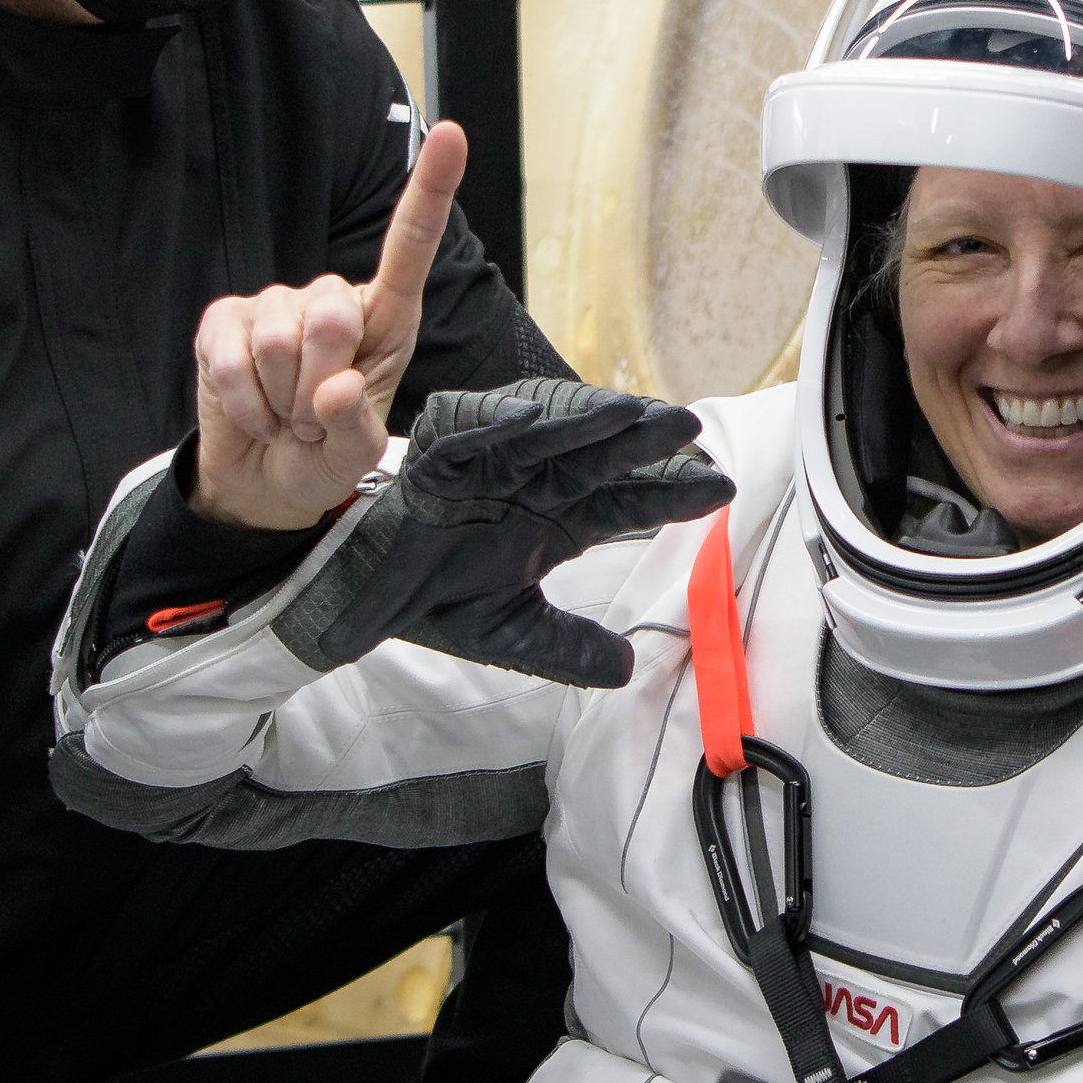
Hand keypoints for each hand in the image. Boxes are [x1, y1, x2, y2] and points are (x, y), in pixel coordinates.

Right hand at [192, 120, 468, 529]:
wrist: (264, 478)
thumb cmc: (325, 453)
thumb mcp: (356, 453)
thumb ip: (356, 426)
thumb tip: (335, 389)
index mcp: (384, 318)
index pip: (409, 248)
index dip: (430, 190)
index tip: (452, 135)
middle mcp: (331, 300)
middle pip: (331, 317)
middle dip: (320, 385)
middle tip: (315, 417)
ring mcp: (274, 306)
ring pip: (277, 342)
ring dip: (281, 401)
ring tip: (287, 416)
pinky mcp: (222, 321)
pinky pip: (230, 359)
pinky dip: (245, 404)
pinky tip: (255, 415)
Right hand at [272, 378, 735, 686]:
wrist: (361, 600)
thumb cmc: (436, 599)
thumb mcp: (510, 632)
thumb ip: (566, 648)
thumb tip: (627, 670)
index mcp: (557, 515)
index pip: (626, 499)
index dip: (670, 492)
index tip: (721, 490)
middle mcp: (530, 480)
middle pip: (597, 452)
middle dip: (642, 438)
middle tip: (690, 426)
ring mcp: (485, 463)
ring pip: (544, 430)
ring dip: (583, 417)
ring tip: (626, 413)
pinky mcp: (434, 457)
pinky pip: (463, 431)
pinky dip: (491, 423)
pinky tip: (526, 419)